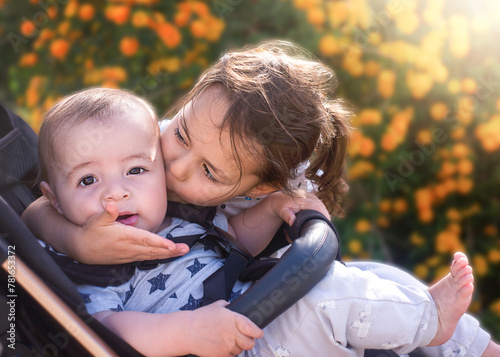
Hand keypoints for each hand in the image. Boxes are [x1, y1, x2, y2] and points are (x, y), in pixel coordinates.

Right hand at [74, 202, 188, 263]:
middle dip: (170, 250)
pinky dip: (159, 257)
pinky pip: (147, 258)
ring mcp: (129, 254)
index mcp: (124, 236)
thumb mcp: (96, 219)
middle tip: (185, 249)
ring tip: (182, 252)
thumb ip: (107, 213)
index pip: (146, 240)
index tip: (172, 245)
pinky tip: (168, 255)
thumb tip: (111, 205)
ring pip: (152, 255)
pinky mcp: (128, 258)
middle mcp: (129, 247)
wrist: (80, 248)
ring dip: (168, 254)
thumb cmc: (90, 231)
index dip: (159, 243)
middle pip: (153, 250)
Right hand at [189, 300, 263, 356]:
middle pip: (249, 343)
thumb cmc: (200, 318)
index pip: (252, 328)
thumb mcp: (216, 306)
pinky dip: (229, 353)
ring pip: (240, 350)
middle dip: (248, 341)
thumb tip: (233, 306)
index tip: (259, 333)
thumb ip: (228, 306)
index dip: (257, 332)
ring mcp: (227, 346)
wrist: (187, 332)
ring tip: (228, 340)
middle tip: (244, 338)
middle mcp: (232, 333)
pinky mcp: (221, 355)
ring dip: (237, 347)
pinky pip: (231, 356)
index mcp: (233, 319)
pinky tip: (222, 346)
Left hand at [268, 191, 329, 225]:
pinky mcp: (311, 196)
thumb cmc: (281, 207)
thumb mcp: (282, 211)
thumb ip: (287, 216)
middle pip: (320, 205)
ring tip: (327, 222)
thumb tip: (292, 222)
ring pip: (321, 204)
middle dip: (325, 215)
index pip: (316, 206)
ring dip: (325, 212)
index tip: (327, 223)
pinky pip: (319, 203)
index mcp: (301, 199)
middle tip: (329, 226)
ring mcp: (309, 195)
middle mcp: (307, 195)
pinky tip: (324, 216)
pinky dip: (322, 209)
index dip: (323, 214)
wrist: (279, 198)